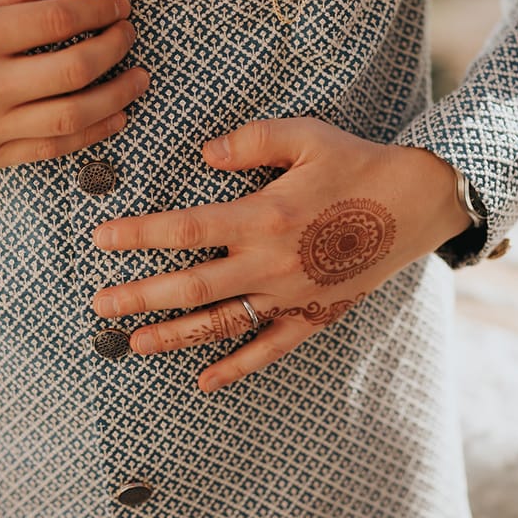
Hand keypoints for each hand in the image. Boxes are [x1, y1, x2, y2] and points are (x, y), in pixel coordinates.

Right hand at [0, 0, 147, 170]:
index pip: (57, 20)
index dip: (99, 10)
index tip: (120, 5)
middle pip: (74, 68)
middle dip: (115, 48)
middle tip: (130, 35)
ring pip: (73, 116)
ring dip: (117, 96)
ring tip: (139, 79)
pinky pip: (53, 148)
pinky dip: (92, 133)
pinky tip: (115, 116)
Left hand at [91, 118, 469, 391]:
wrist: (416, 204)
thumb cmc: (358, 164)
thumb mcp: (306, 136)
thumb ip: (251, 141)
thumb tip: (205, 153)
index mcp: (264, 216)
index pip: (186, 229)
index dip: (139, 235)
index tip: (102, 239)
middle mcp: (271, 263)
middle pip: (191, 286)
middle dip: (140, 296)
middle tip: (100, 305)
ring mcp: (291, 295)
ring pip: (221, 323)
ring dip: (174, 336)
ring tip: (134, 344)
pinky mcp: (313, 314)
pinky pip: (269, 349)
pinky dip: (237, 367)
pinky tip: (205, 381)